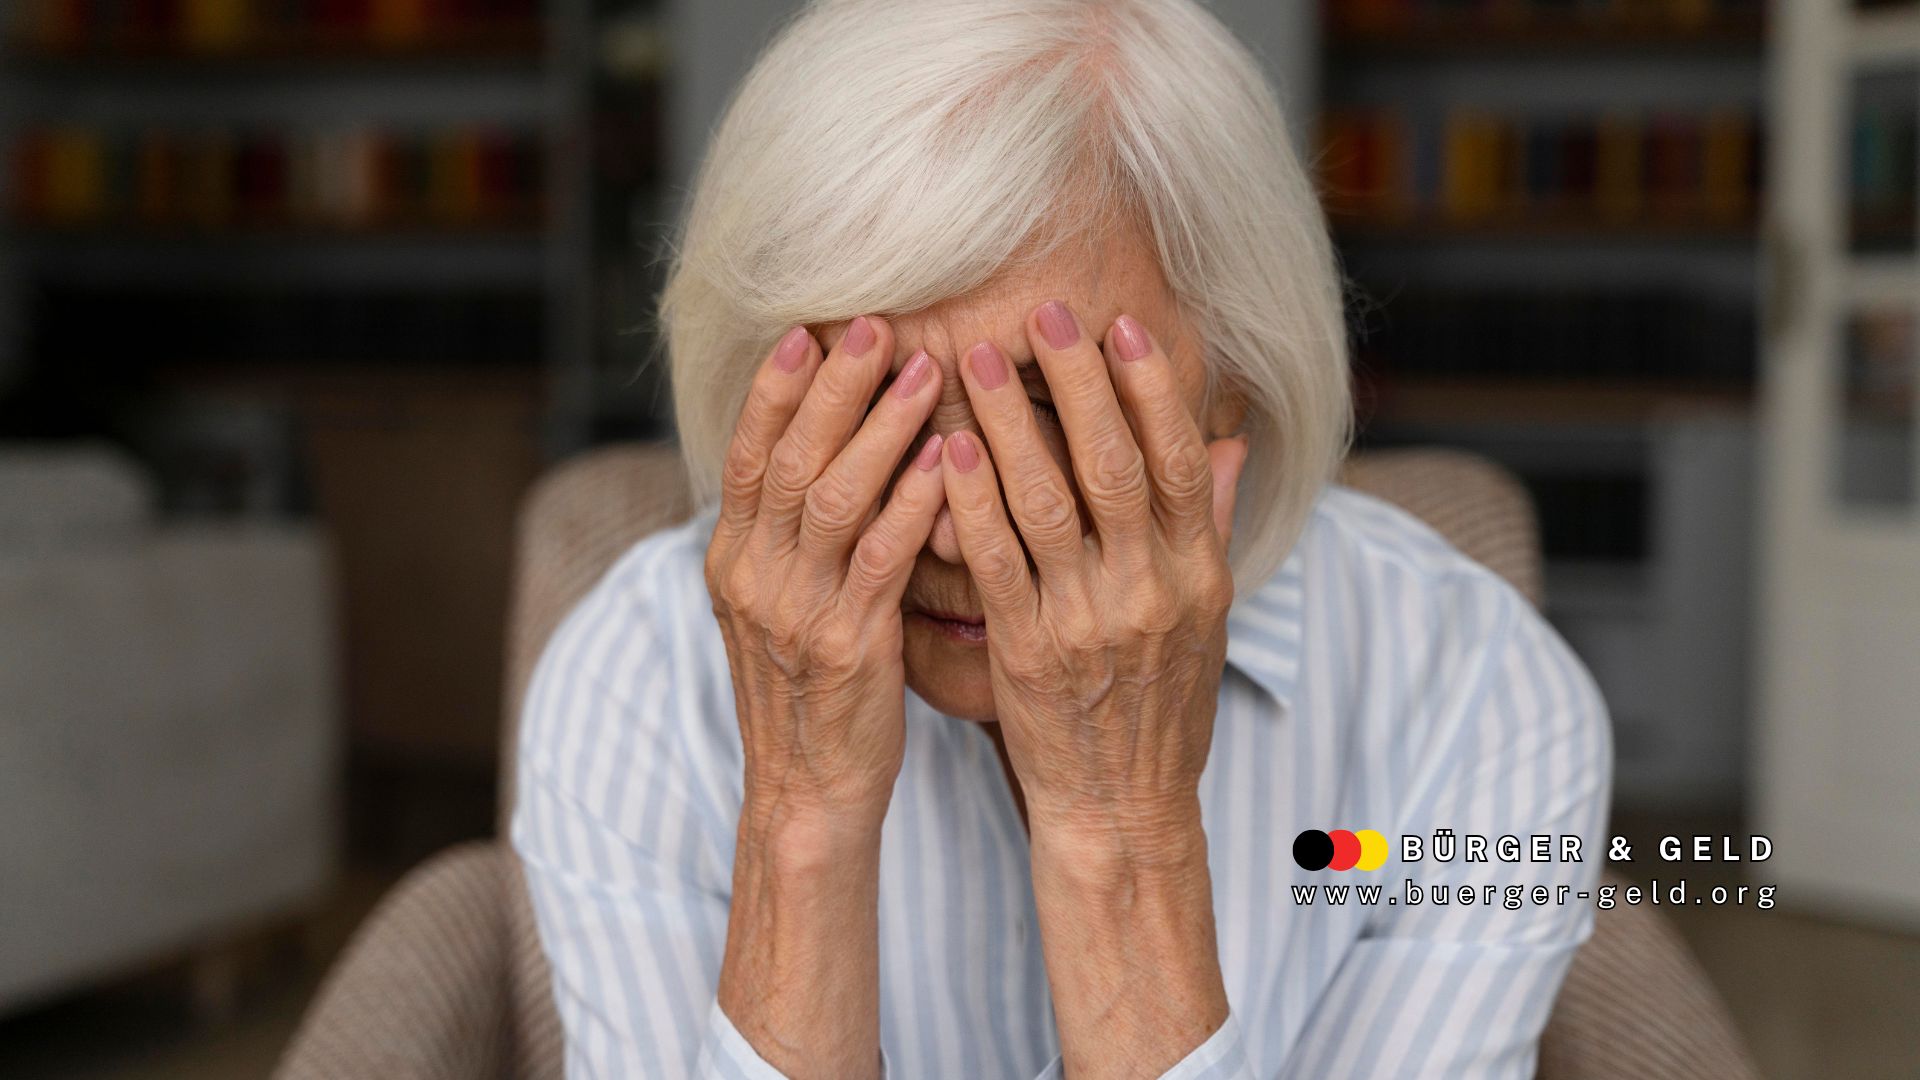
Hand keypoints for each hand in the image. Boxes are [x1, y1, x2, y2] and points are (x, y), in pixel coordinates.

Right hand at [705, 314, 945, 824]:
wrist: (808, 791)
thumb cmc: (814, 691)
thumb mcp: (783, 605)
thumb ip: (797, 536)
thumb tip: (828, 454)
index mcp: (733, 559)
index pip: (747, 453)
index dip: (775, 388)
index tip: (809, 326)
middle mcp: (752, 576)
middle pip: (787, 458)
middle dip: (832, 386)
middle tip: (876, 323)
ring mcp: (794, 610)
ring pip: (831, 497)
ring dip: (880, 428)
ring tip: (925, 371)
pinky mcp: (845, 646)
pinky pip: (879, 559)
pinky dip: (911, 504)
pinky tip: (944, 461)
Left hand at [941, 301, 1247, 842]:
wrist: (1124, 806)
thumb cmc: (1163, 705)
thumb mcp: (1208, 618)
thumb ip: (1210, 524)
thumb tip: (1229, 441)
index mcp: (1197, 572)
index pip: (1177, 459)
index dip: (1149, 388)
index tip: (1119, 326)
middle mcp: (1149, 589)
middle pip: (1113, 464)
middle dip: (1075, 383)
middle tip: (1038, 314)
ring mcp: (1087, 621)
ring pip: (1047, 503)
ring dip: (1010, 424)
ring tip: (972, 362)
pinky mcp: (1027, 652)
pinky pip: (997, 563)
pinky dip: (971, 502)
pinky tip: (946, 450)